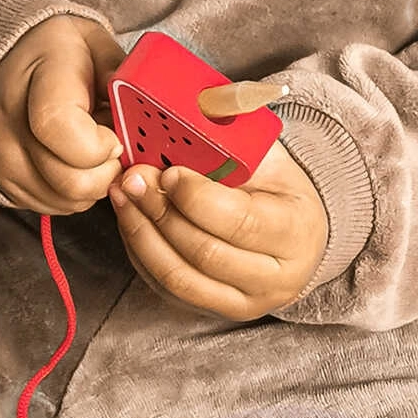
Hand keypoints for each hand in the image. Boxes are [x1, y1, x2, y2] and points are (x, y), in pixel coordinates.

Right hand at [0, 15, 123, 213]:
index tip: (113, 133)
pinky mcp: (4, 184)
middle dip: (108, 169)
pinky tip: (74, 161)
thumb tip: (149, 107)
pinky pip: (56, 207)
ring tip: (90, 148)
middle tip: (113, 144)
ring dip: (94, 183)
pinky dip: (75, 192)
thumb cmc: (53, 53)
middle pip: (72, 181)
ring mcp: (3, 160)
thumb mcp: (93, 43)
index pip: (61, 130)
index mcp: (39, 82)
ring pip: (68, 201)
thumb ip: (122, 75)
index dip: (100, 144)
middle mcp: (10, 126)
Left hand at [108, 137, 328, 319]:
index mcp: (295, 232)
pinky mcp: (212, 310)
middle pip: (204, 252)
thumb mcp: (267, 155)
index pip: (240, 221)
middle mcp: (276, 278)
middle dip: (160, 212)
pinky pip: (166, 288)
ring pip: (179, 277)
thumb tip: (189, 107)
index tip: (168, 171)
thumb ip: (232, 136)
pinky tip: (129, 220)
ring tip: (122, 195)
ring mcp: (244, 302)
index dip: (196, 198)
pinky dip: (140, 252)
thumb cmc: (276, 188)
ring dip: (141, 233)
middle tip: (132, 178)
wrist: (294, 234)